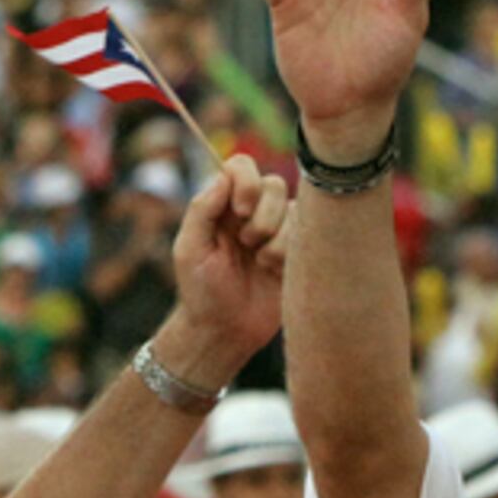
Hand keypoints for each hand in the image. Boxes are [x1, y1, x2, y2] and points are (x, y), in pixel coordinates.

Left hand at [169, 154, 290, 365]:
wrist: (225, 332)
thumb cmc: (201, 293)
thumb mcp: (189, 249)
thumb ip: (202, 209)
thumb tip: (224, 176)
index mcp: (223, 205)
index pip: (241, 166)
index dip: (246, 182)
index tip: (239, 212)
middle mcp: (252, 211)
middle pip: (273, 184)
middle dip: (262, 215)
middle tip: (246, 243)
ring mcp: (277, 230)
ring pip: (295, 209)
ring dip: (275, 239)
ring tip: (259, 263)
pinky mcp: (297, 251)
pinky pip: (308, 233)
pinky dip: (289, 252)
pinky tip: (274, 271)